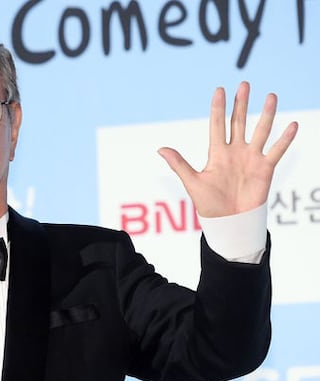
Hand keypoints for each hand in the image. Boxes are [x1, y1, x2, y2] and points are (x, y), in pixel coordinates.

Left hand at [157, 81, 297, 217]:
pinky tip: (292, 124)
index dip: (219, 108)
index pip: (217, 125)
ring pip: (260, 131)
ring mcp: (251, 158)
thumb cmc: (208, 205)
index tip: (220, 90)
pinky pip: (276, 150)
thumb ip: (179, 164)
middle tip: (244, 85)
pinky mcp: (264, 168)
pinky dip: (285, 139)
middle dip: (241, 104)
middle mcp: (235, 152)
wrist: (228, 222)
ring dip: (266, 114)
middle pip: (239, 122)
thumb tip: (160, 149)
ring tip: (271, 96)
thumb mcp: (192, 182)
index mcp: (217, 154)